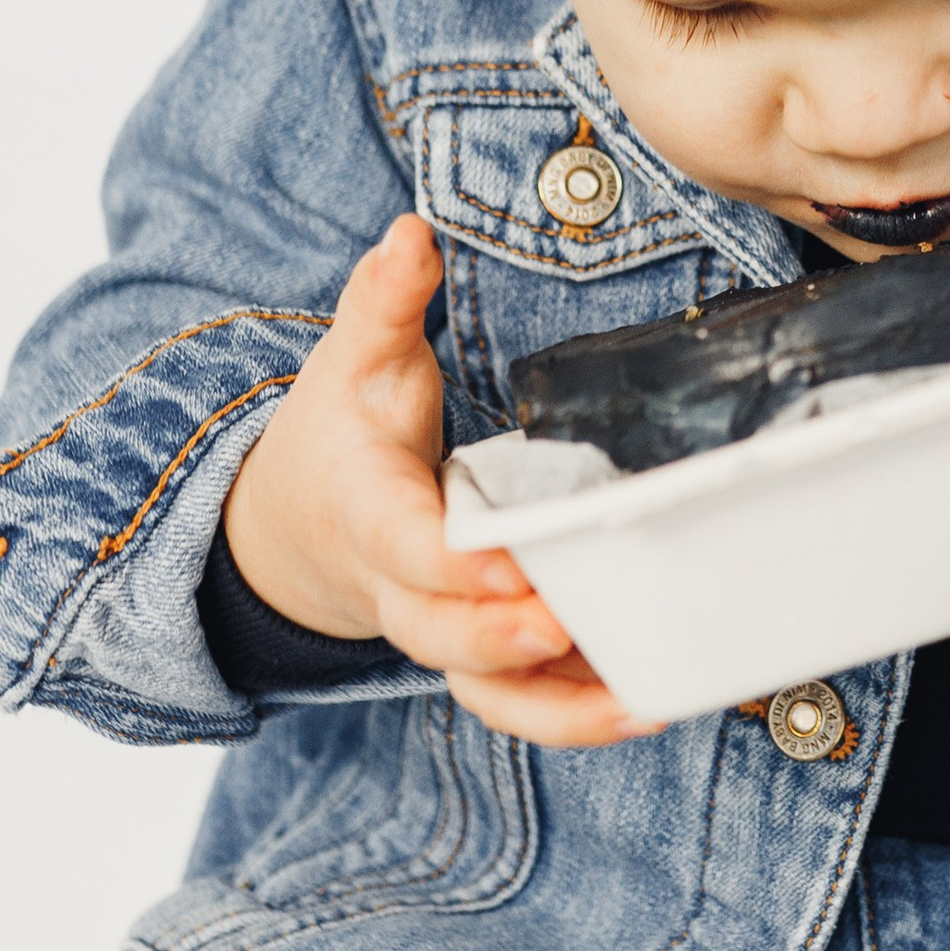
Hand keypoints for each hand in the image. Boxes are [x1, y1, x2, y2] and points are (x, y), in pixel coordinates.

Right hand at [220, 214, 648, 746]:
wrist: (298, 527)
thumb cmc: (343, 437)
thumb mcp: (354, 360)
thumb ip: (383, 301)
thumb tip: (409, 231)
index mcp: (369, 511)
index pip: (403, 544)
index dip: (453, 563)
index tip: (509, 564)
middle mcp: (398, 589)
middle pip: (438, 634)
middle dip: (499, 640)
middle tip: (565, 627)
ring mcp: (438, 634)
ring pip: (483, 693)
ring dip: (557, 710)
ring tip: (639, 700)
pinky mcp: (477, 660)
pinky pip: (519, 707)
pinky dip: (575, 719)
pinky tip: (651, 704)